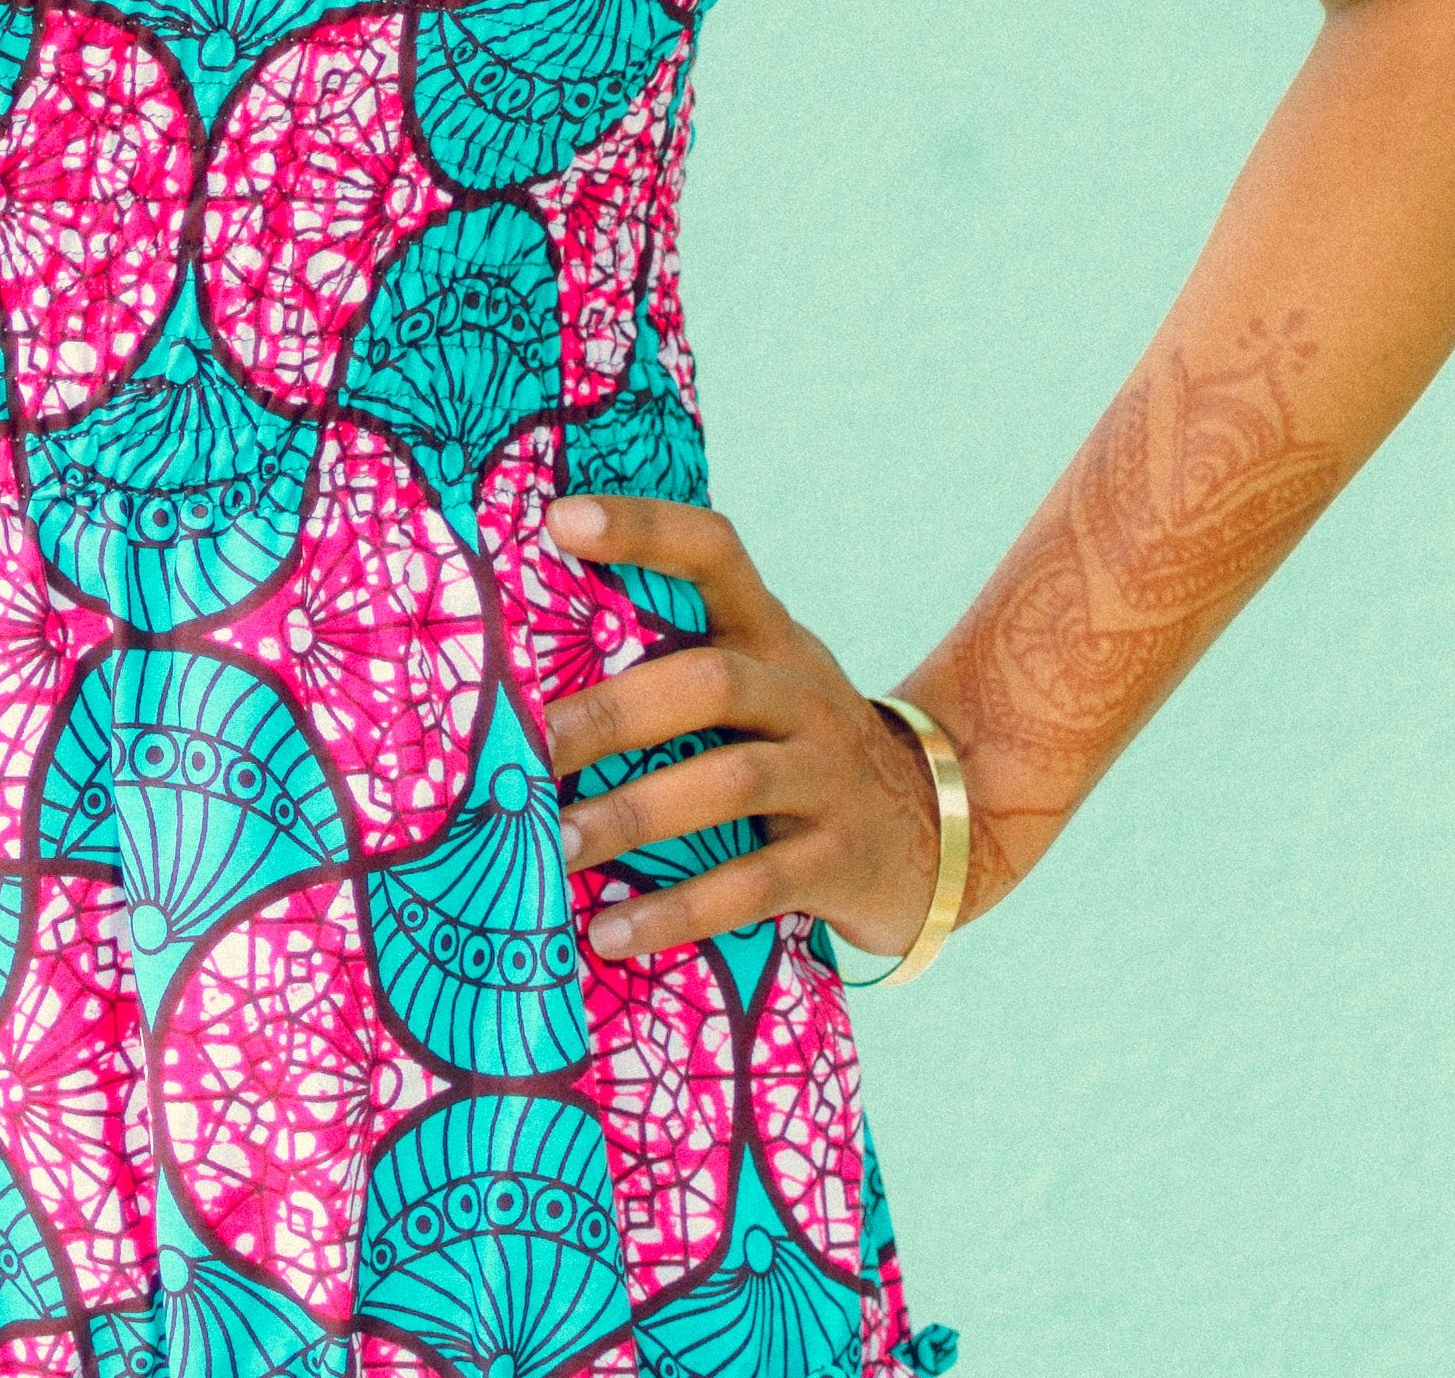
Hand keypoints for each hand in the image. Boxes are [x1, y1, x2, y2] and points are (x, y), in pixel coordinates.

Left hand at [539, 494, 957, 968]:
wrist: (936, 828)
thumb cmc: (799, 747)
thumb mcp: (758, 686)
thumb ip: (671, 667)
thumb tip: (519, 680)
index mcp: (768, 635)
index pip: (714, 552)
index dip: (643, 529)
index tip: (557, 520)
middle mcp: (801, 693)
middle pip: (710, 681)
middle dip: (613, 713)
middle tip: (528, 745)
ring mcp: (827, 775)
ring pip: (729, 782)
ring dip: (632, 814)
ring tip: (552, 845)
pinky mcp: (838, 860)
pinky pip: (752, 884)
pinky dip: (676, 911)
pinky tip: (608, 934)